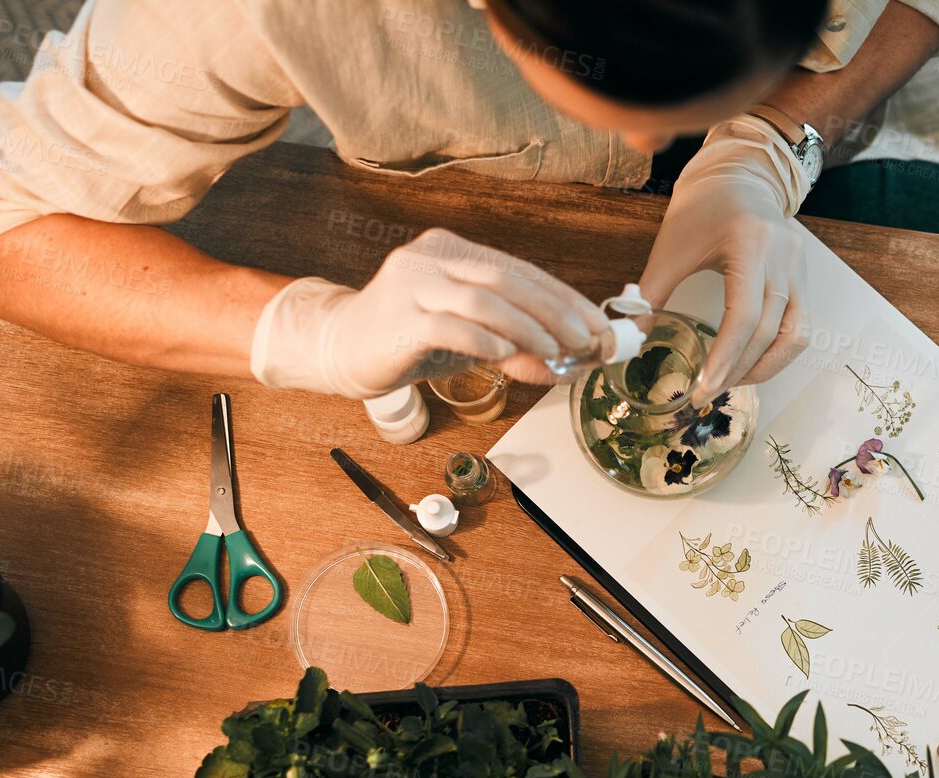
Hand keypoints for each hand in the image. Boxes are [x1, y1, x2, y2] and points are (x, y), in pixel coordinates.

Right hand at [251, 228, 608, 396]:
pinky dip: (484, 340)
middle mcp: (432, 257)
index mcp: (453, 251)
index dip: (566, 299)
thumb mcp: (470, 339)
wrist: (339, 347)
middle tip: (587, 341)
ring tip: (556, 352)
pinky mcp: (398, 319)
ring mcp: (411, 285)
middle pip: (508, 280)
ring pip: (483, 300)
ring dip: (528, 327)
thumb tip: (565, 365)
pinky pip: (449, 326)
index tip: (600, 327)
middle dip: (556, 312)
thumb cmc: (410, 339)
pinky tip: (506, 355)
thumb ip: (515, 345)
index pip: (522, 271)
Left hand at [638, 119, 810, 406]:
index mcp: (749, 244)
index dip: (725, 358)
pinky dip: (777, 352)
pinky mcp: (804, 278)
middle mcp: (783, 257)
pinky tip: (751, 363)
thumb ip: (651, 293)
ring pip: (794, 336)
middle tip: (708, 393)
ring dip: (765, 367)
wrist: (740, 175)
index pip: (744, 315)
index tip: (703, 387)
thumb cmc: (702, 207)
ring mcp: (799, 269)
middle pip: (769, 332)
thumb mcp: (670, 247)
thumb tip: (631, 337)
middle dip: (738, 370)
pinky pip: (799, 327)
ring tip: (732, 382)